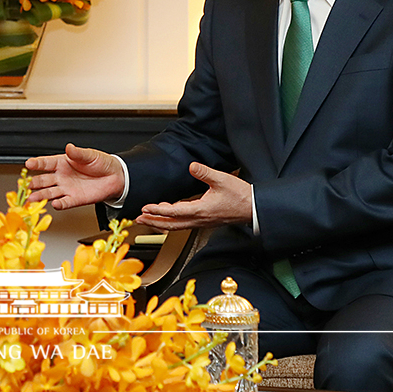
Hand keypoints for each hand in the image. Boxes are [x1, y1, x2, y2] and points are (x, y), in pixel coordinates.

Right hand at [25, 143, 124, 209]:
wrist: (115, 177)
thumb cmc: (101, 163)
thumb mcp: (90, 155)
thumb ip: (78, 153)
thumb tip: (69, 147)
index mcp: (63, 163)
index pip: (46, 163)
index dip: (37, 163)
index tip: (28, 163)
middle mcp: (62, 176)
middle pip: (44, 180)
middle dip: (34, 183)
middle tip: (26, 185)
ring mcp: (67, 188)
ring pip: (50, 193)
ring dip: (40, 196)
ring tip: (32, 198)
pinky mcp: (75, 199)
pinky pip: (64, 202)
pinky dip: (59, 204)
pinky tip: (53, 204)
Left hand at [135, 162, 252, 229]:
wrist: (254, 208)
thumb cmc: (241, 196)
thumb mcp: (222, 179)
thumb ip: (204, 172)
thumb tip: (191, 166)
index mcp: (201, 210)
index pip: (173, 212)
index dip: (157, 211)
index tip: (145, 208)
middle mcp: (199, 219)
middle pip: (171, 224)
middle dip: (153, 222)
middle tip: (138, 219)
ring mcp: (202, 222)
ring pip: (176, 226)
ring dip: (160, 223)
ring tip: (148, 219)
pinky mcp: (205, 221)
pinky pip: (184, 223)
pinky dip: (172, 221)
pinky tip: (168, 215)